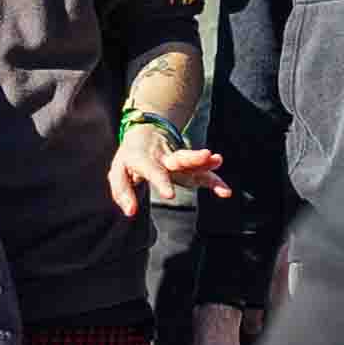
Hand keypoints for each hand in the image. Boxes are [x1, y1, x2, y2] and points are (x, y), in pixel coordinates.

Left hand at [103, 117, 226, 220]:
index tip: (171, 196)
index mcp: (145, 159)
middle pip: (179, 157)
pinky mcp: (189, 166)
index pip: (154, 171)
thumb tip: (131, 212)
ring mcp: (179, 160)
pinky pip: (203, 174)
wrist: (146, 132)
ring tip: (218, 160)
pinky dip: (214, 181)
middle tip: (207, 155)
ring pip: (193, 161)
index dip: (162, 182)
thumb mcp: (118, 172)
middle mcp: (164, 158)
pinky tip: (225, 192)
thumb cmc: (131, 158)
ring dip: (206, 161)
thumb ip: (122, 192)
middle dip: (193, 158)